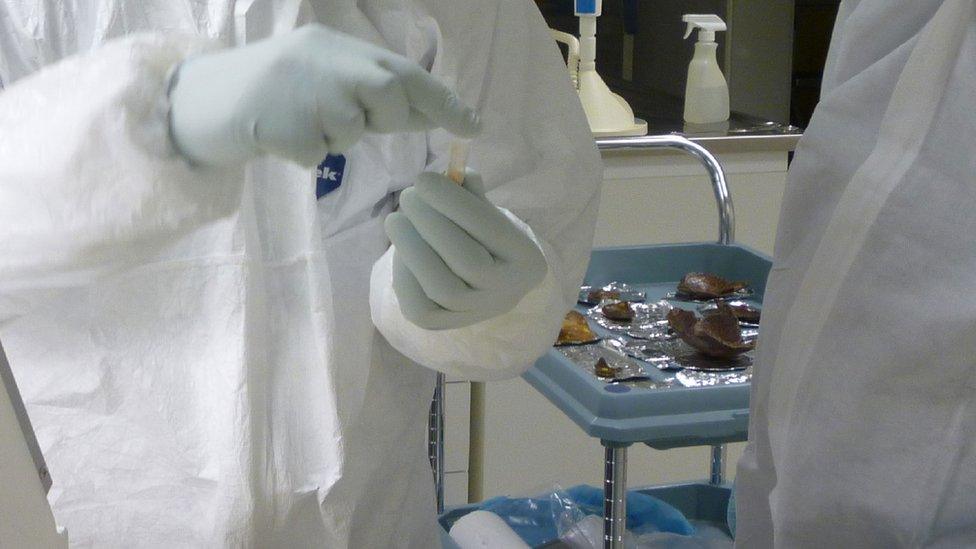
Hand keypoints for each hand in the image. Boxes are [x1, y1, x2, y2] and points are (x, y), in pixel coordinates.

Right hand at [168, 24, 479, 166]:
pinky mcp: (277, 123)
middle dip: (388, 118)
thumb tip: (437, 113)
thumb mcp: (327, 79)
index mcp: (338, 47)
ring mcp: (299, 90)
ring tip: (300, 121)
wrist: (199, 100)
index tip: (476, 126)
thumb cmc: (274, 94)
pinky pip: (316, 154)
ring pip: (351, 130)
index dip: (444, 100)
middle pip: (388, 94)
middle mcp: (323, 59)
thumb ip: (375, 93)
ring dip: (336, 137)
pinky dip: (305, 154)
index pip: (405, 71)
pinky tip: (278, 135)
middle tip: (363, 123)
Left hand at [385, 170, 547, 329]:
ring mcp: (475, 313)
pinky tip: (401, 252)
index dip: (453, 203)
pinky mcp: (444, 325)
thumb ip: (471, 194)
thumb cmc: (485, 237)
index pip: (489, 229)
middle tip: (408, 196)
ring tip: (396, 221)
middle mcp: (506, 292)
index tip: (424, 179)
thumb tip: (449, 174)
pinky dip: (404, 276)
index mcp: (525, 259)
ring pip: (441, 288)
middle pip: (467, 261)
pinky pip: (419, 307)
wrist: (488, 282)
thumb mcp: (488, 212)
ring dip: (412, 249)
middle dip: (430, 224)